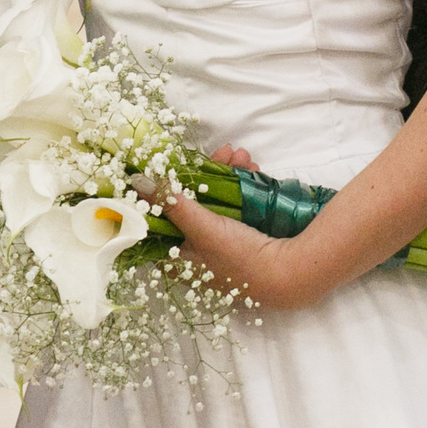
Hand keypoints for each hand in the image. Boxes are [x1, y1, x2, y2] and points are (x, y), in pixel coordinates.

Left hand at [156, 145, 320, 311]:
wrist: (289, 274)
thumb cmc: (239, 258)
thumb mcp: (201, 227)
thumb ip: (170, 203)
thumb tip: (137, 181)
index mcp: (179, 259)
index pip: (164, 217)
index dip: (170, 187)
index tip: (177, 163)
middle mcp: (197, 253)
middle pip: (193, 203)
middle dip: (209, 173)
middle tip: (225, 152)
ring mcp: (220, 246)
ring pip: (217, 200)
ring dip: (230, 173)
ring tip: (244, 157)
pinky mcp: (242, 238)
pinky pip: (236, 205)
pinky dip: (243, 185)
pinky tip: (254, 170)